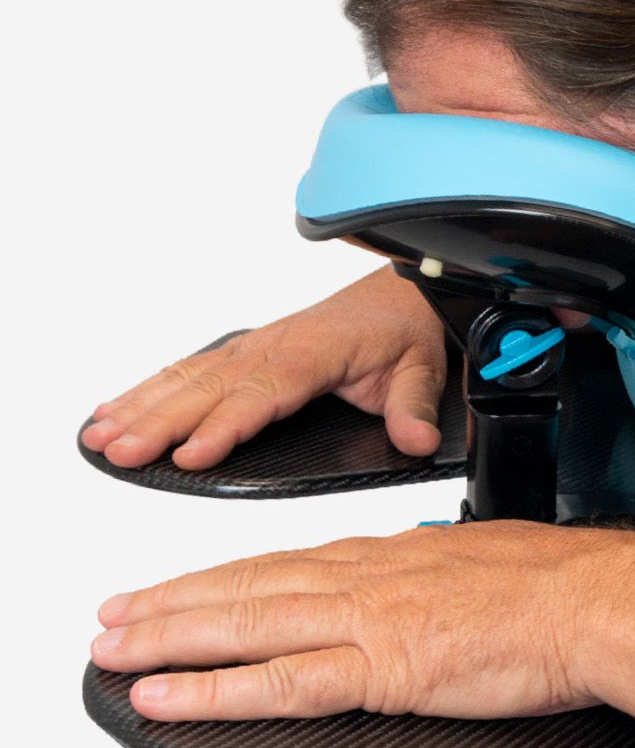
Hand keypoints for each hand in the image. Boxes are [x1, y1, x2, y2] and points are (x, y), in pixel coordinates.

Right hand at [81, 266, 446, 470]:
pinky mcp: (245, 351)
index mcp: (315, 353)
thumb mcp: (422, 369)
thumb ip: (414, 408)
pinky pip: (190, 369)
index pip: (263, 394)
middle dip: (161, 422)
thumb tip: (415, 442)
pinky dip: (148, 389)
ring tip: (100, 437)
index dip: (224, 426)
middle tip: (121, 452)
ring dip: (142, 406)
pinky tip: (114, 410)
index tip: (190, 455)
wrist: (400, 293)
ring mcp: (254, 346)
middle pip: (210, 389)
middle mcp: (274, 347)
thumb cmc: (404, 330)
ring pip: (189, 377)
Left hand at [89, 522, 634, 720]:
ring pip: (247, 625)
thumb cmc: (571, 588)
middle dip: (172, 604)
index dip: (226, 577)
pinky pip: (282, 684)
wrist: (607, 602)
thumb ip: (446, 576)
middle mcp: (372, 578)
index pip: (290, 564)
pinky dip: (215, 690)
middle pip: (249, 587)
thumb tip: (432, 586)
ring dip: (169, 639)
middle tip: (112, 618)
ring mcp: (373, 620)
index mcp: (399, 555)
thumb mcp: (492, 563)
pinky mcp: (385, 669)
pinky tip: (168, 699)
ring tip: (113, 653)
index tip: (181, 588)